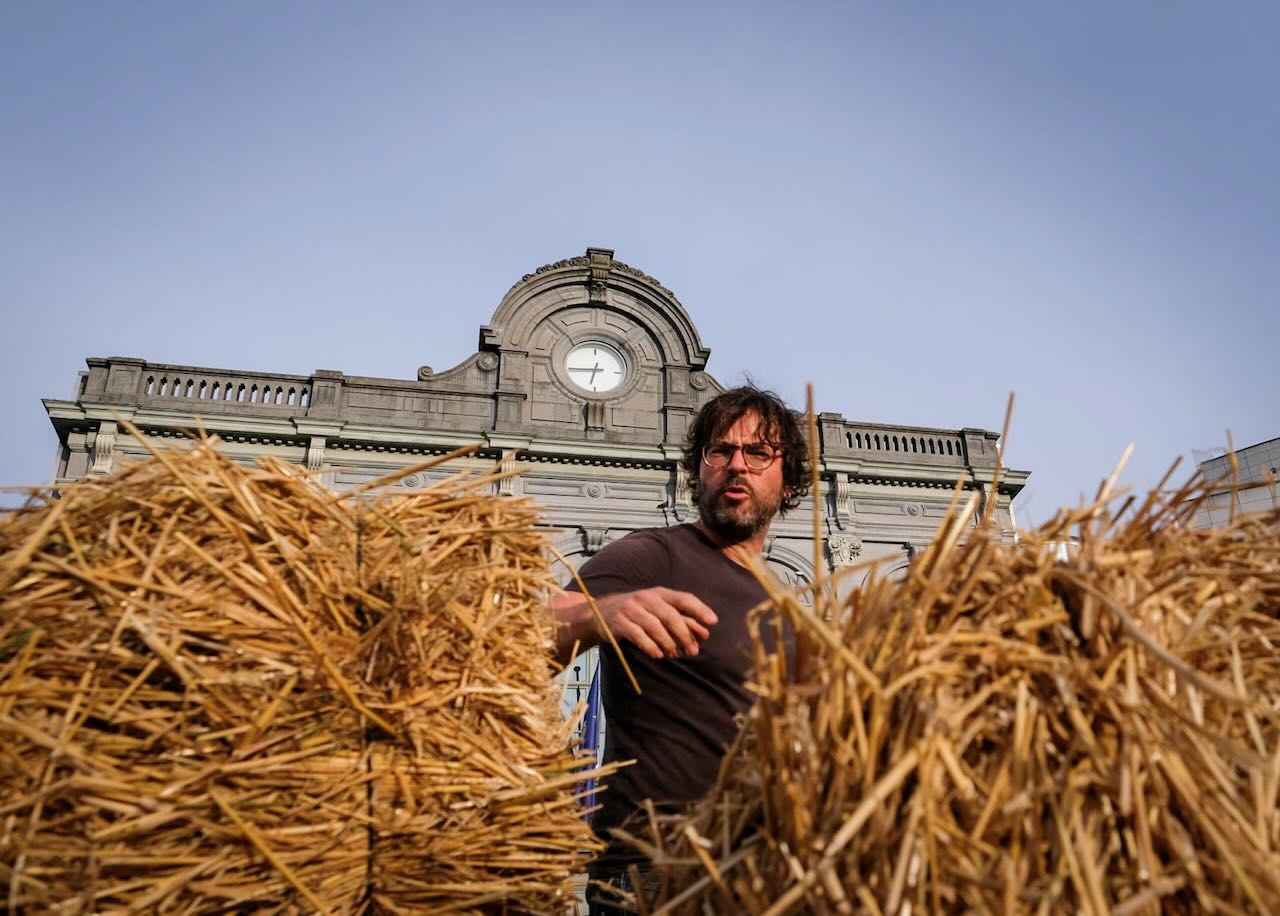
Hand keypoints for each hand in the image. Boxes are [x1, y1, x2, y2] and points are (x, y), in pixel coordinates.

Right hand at [592, 587, 718, 659]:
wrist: (601, 614)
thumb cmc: (637, 614)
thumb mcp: (658, 612)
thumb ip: (681, 621)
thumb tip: (704, 633)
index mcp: (660, 593)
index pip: (684, 598)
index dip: (699, 609)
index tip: (713, 622)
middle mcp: (646, 598)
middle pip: (670, 615)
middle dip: (684, 634)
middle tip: (692, 650)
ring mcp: (631, 609)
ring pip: (654, 626)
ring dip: (668, 642)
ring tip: (675, 654)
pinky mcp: (619, 621)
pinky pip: (637, 634)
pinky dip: (649, 645)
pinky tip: (658, 655)